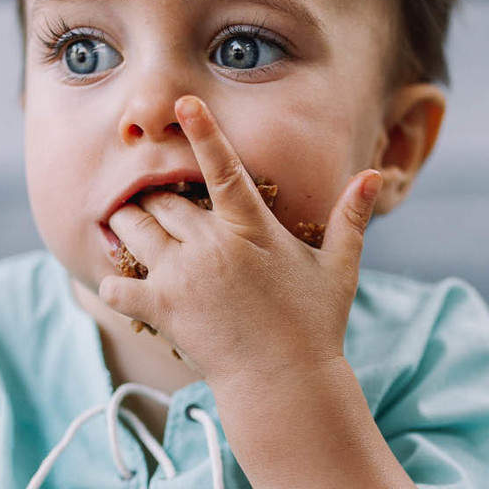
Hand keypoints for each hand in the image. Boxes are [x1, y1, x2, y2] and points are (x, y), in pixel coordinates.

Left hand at [98, 95, 382, 390]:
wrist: (284, 384)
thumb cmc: (313, 328)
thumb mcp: (338, 269)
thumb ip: (351, 219)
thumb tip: (374, 176)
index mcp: (251, 228)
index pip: (223, 168)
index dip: (203, 131)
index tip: (184, 103)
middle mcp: (211, 245)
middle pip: (162, 198)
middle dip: (155, 196)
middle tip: (160, 207)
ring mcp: (182, 276)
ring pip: (134, 229)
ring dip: (129, 225)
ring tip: (135, 231)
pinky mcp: (162, 308)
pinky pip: (118, 284)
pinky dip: (114, 282)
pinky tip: (120, 284)